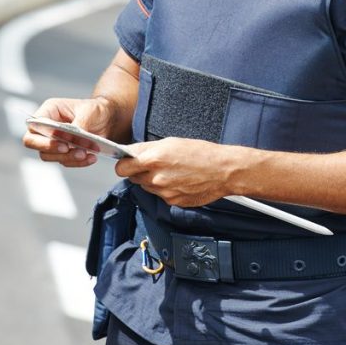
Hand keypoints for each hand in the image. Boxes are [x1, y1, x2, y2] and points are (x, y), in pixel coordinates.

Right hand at [22, 97, 114, 167]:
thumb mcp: (89, 112)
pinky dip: (78, 162)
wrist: (108, 119)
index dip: (42, 137)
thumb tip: (72, 137)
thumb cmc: (95, 109)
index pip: (33, 126)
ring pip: (49, 155)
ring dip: (67, 157)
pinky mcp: (63, 152)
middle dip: (51, 149)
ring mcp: (54, 140)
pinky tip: (91, 157)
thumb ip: (79, 124)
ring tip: (84, 154)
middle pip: (33, 143)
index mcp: (49, 110)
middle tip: (68, 150)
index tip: (62, 143)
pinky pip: (65, 161)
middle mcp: (47, 126)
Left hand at [114, 137, 238, 206]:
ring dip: (152, 180)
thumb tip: (132, 153)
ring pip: (147, 187)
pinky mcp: (172, 202)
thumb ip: (148, 149)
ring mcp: (164, 192)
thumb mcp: (172, 142)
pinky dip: (165, 189)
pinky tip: (178, 181)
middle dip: (139, 171)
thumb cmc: (202, 153)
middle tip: (154, 164)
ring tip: (170, 172)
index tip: (126, 162)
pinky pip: (160, 195)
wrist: (223, 171)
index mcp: (154, 158)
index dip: (123, 164)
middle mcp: (156, 177)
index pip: (122, 167)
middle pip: (133, 178)